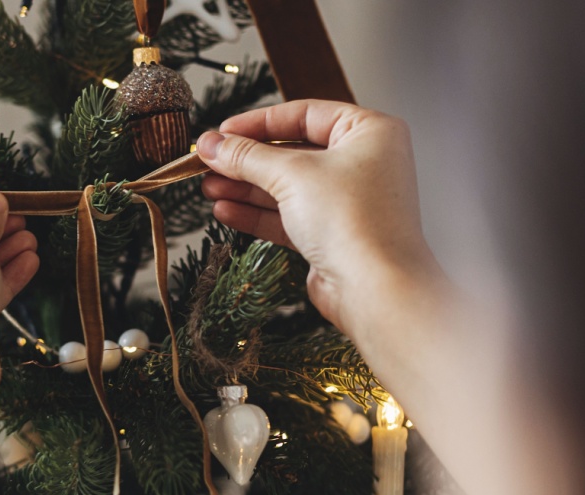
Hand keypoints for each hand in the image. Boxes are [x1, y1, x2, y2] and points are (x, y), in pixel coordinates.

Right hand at [197, 100, 440, 337]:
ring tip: (208, 188)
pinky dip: (258, 213)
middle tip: (209, 162)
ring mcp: (348, 202)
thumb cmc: (355, 222)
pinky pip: (289, 216)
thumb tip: (212, 144)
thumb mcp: (291, 174)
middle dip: (246, 160)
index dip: (258, 122)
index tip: (222, 131)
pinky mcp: (333, 236)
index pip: (305, 114)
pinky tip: (226, 210)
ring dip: (246, 188)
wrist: (375, 290)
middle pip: (292, 152)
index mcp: (369, 132)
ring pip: (287, 187)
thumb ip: (246, 156)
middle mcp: (363, 164)